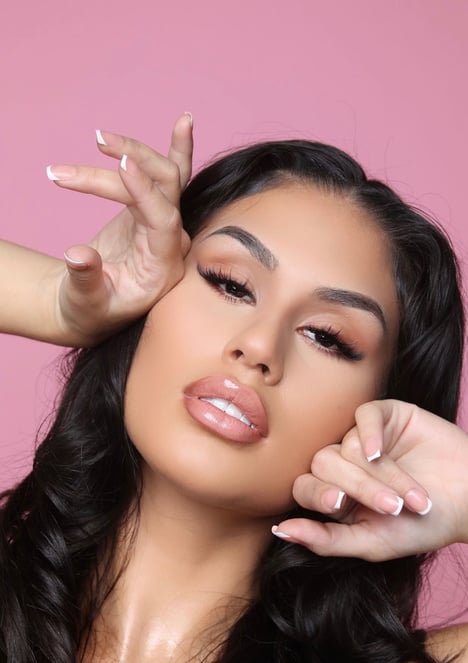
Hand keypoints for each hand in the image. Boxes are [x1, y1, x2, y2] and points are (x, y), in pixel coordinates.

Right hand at [48, 113, 192, 345]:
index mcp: (164, 269)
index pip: (164, 223)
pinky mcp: (155, 209)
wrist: (93, 307)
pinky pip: (171, 176)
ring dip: (132, 152)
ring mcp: (167, 224)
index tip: (122, 164)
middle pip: (165, 191)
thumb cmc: (90, 309)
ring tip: (99, 138)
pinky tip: (184, 121)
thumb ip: (85, 279)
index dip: (146, 193)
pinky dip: (176, 148)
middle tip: (88, 153)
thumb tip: (77, 254)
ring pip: (164, 176)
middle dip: (126, 168)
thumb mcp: (85, 302)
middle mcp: (174, 243)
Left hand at [273, 400, 467, 560]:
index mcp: (336, 493)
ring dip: (380, 475)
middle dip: (358, 488)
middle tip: (391, 506)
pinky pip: (362, 416)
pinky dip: (368, 434)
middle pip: (324, 464)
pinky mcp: (384, 416)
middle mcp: (344, 464)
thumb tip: (281, 531)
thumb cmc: (421, 527)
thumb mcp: (373, 542)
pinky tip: (381, 452)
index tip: (340, 505)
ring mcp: (362, 438)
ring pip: (347, 445)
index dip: (319, 495)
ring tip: (411, 496)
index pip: (306, 487)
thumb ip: (326, 541)